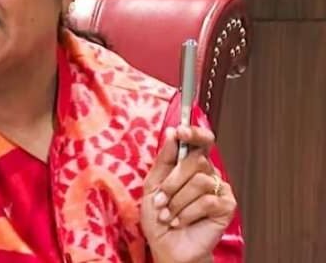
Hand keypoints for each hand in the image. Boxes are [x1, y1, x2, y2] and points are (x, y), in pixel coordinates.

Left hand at [140, 126, 236, 262]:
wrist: (166, 246)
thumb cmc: (159, 216)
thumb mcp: (152, 184)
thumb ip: (164, 159)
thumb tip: (173, 133)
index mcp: (190, 166)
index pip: (200, 141)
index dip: (194, 133)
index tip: (181, 131)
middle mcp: (208, 174)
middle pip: (196, 160)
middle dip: (173, 181)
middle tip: (161, 199)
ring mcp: (219, 190)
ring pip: (200, 181)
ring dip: (177, 201)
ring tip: (168, 215)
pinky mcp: (226, 207)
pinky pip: (208, 201)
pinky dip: (187, 213)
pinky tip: (180, 221)